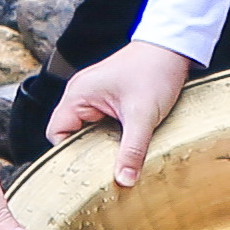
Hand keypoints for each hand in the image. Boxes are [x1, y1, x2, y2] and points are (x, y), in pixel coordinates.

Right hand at [48, 41, 192, 186]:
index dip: (68, 155)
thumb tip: (124, 181)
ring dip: (101, 145)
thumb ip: (133, 150)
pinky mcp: (108, 99)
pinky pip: (101, 124)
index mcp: (78, 94)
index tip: (87, 171)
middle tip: (104, 171)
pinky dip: (111, 137)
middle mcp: (81, 94)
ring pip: (88, 131)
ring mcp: (94, 96)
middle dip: (87, 154)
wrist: (172, 49)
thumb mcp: (143, 115)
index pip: (56, 134)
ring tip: (116, 160)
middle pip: (71, 135)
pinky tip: (124, 146)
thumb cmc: (154, 70)